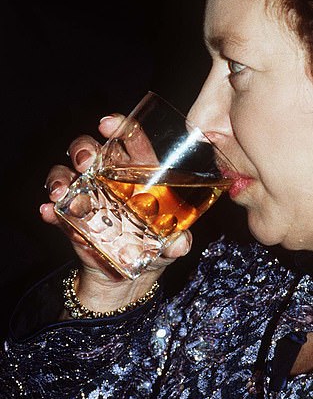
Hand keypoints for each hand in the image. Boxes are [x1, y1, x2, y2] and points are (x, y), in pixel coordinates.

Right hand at [41, 115, 191, 310]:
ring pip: (66, 172)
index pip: (128, 139)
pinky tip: (48, 213)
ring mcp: (87, 195)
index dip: (118, 126)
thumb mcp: (173, 244)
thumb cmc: (158, 246)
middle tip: (84, 162)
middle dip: (83, 149)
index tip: (108, 124)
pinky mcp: (70, 218)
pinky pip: (55, 209)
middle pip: (90, 149)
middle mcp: (109, 177)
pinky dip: (50, 210)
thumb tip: (178, 245)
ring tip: (60, 192)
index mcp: (138, 173)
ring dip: (59, 177)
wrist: (132, 274)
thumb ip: (178, 242)